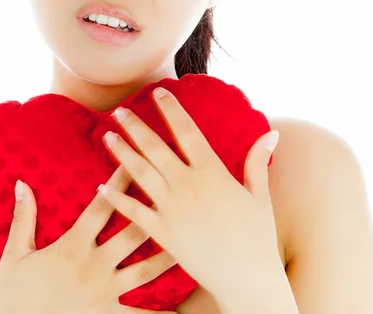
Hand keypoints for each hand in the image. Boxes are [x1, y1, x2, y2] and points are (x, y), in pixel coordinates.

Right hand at [0, 165, 177, 313]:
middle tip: (175, 192)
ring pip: (145, 270)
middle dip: (154, 210)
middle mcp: (94, 266)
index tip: (136, 160)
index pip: (102, 207)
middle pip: (132, 233)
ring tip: (188, 240)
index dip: (120, 182)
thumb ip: (23, 219)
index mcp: (73, 246)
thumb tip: (21, 183)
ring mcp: (105, 293)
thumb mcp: (13, 256)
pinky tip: (181, 311)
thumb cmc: (13, 298)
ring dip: (167, 254)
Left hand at [98, 87, 284, 311]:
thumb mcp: (259, 196)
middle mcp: (188, 186)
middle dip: (135, 126)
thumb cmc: (257, 238)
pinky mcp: (163, 233)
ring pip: (140, 173)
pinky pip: (134, 211)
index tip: (158, 92)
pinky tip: (100, 185)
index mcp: (212, 173)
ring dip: (121, 153)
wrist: (248, 280)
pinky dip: (116, 198)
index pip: (187, 132)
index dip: (171, 110)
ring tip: (107, 135)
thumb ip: (258, 162)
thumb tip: (273, 134)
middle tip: (119, 111)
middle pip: (155, 148)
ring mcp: (173, 209)